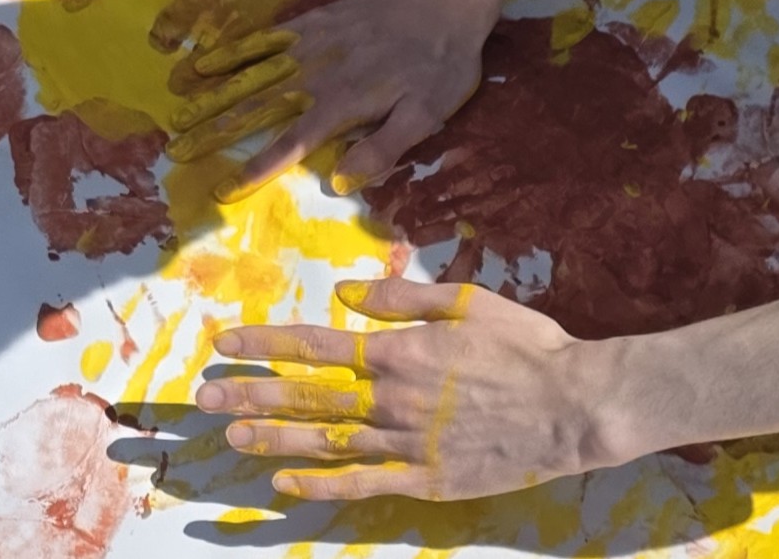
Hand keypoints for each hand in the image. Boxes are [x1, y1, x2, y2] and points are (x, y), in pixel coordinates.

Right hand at [167, 0, 492, 199]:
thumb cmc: (441, 65)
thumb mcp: (428, 116)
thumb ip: (383, 149)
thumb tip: (338, 181)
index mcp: (343, 104)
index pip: (290, 143)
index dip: (256, 167)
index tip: (223, 188)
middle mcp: (317, 74)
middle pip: (257, 105)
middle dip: (215, 128)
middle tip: (176, 146)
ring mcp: (311, 44)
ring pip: (252, 71)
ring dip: (213, 89)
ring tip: (176, 103)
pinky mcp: (314, 21)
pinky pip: (266, 37)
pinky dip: (234, 48)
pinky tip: (209, 56)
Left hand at [200, 279, 611, 500]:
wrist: (574, 407)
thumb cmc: (525, 346)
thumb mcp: (465, 301)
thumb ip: (400, 298)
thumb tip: (342, 293)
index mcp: (397, 351)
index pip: (314, 345)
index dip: (265, 343)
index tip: (224, 342)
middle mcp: (391, 399)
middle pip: (306, 396)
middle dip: (250, 394)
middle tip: (204, 396)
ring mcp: (406, 444)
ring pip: (325, 442)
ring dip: (272, 439)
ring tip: (229, 436)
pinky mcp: (426, 480)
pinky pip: (362, 484)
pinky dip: (320, 484)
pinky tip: (285, 483)